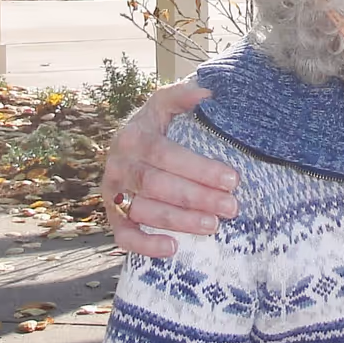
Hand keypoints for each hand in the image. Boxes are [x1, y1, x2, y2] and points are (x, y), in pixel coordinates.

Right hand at [102, 81, 238, 255]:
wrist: (130, 144)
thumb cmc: (157, 126)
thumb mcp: (166, 104)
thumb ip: (183, 96)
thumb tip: (206, 94)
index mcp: (133, 135)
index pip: (165, 153)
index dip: (198, 168)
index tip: (232, 179)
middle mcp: (118, 164)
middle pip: (156, 184)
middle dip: (196, 197)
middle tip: (231, 207)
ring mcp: (113, 191)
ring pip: (143, 210)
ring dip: (179, 221)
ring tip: (213, 225)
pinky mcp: (112, 215)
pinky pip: (123, 235)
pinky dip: (145, 245)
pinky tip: (173, 248)